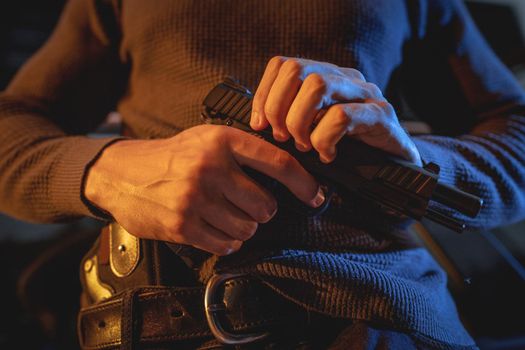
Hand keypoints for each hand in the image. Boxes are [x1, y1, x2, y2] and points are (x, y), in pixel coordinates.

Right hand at [84, 125, 322, 254]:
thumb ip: (242, 149)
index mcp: (221, 141)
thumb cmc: (172, 156)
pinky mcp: (182, 225)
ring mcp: (195, 198)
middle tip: (245, 204)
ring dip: (243, 226)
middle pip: (266, 205)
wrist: (121, 173)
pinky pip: (226, 244)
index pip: (277, 163)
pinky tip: (213, 227)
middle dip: (262, 210)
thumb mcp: (206, 138)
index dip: (304, 183)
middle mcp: (210, 167)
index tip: (316, 196)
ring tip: (223, 214)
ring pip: (248, 228)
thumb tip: (287, 174)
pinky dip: (226, 240)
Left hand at [250, 57, 421, 165]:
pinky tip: (328, 155)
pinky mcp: (380, 116)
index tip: (260, 124)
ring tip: (305, 145)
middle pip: (296, 69)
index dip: (264, 94)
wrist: (396, 169)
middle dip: (278, 107)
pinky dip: (325, 139)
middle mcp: (344, 79)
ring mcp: (364, 94)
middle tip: (282, 137)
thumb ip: (290, 121)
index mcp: (325, 78)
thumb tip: (258, 122)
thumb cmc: (349, 151)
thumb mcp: (313, 132)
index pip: (283, 65)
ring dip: (300, 121)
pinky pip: (342, 116)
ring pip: (318, 85)